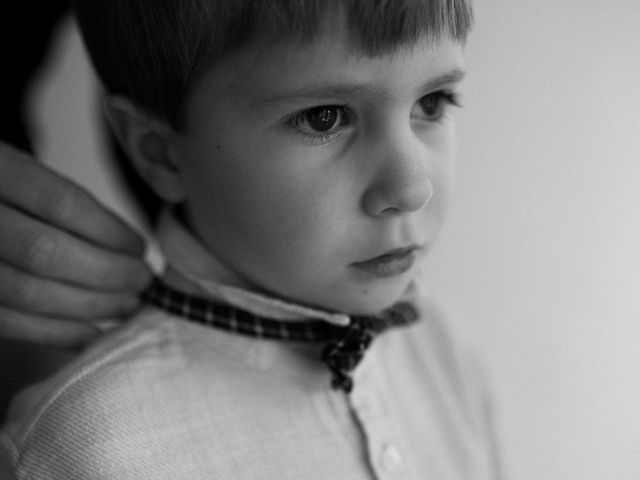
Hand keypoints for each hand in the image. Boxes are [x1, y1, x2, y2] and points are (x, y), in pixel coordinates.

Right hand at [0, 142, 151, 348]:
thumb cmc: (3, 194)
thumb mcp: (25, 173)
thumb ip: (66, 205)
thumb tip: (131, 251)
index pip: (61, 203)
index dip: (110, 232)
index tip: (140, 248)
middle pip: (46, 252)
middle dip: (107, 273)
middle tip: (142, 280)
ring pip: (28, 292)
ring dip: (90, 306)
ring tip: (128, 305)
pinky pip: (9, 323)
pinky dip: (58, 334)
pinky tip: (94, 334)